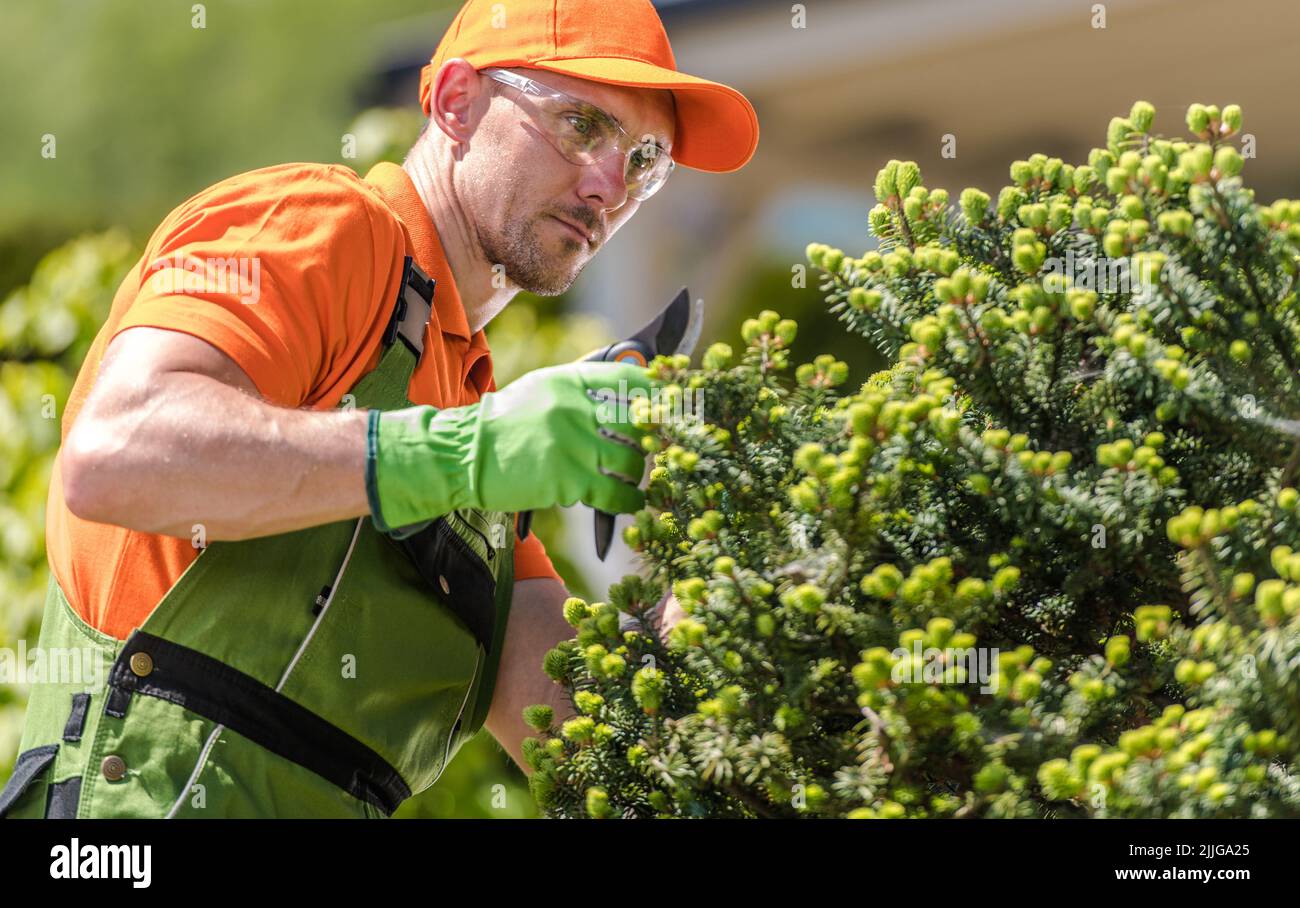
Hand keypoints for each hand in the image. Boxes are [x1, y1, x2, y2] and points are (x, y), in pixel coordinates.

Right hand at [366, 360, 651, 532]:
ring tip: (633, 478)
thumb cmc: (505, 425)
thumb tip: (630, 393)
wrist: (465, 454)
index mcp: (570, 381)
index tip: (670, 408)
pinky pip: (615, 492)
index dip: (657, 396)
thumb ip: (582, 390)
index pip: (631, 381)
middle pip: (638, 423)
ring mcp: (572, 443)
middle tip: (656, 450)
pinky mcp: (566, 479)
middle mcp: (574, 408)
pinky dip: (629, 501)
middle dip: (653, 440)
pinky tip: (631, 503)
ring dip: (638, 473)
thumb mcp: (542, 390)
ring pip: (631, 460)